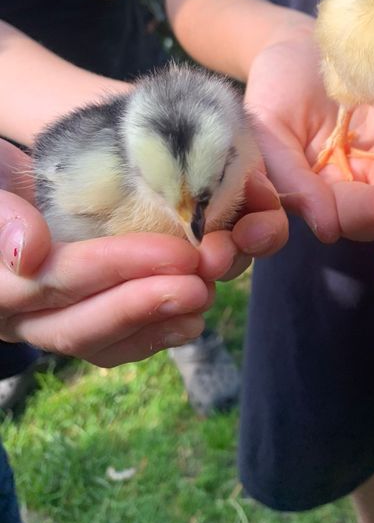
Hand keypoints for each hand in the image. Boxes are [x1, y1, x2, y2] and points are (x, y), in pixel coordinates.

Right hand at [0, 141, 283, 366]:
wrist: (10, 190)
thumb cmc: (5, 175)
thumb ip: (4, 213)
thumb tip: (29, 253)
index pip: (51, 278)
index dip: (111, 266)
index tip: (173, 250)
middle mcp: (13, 312)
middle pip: (76, 324)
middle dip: (142, 303)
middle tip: (198, 280)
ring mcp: (42, 325)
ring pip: (98, 343)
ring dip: (156, 321)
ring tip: (204, 296)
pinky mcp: (75, 327)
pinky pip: (112, 346)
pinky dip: (155, 335)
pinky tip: (192, 319)